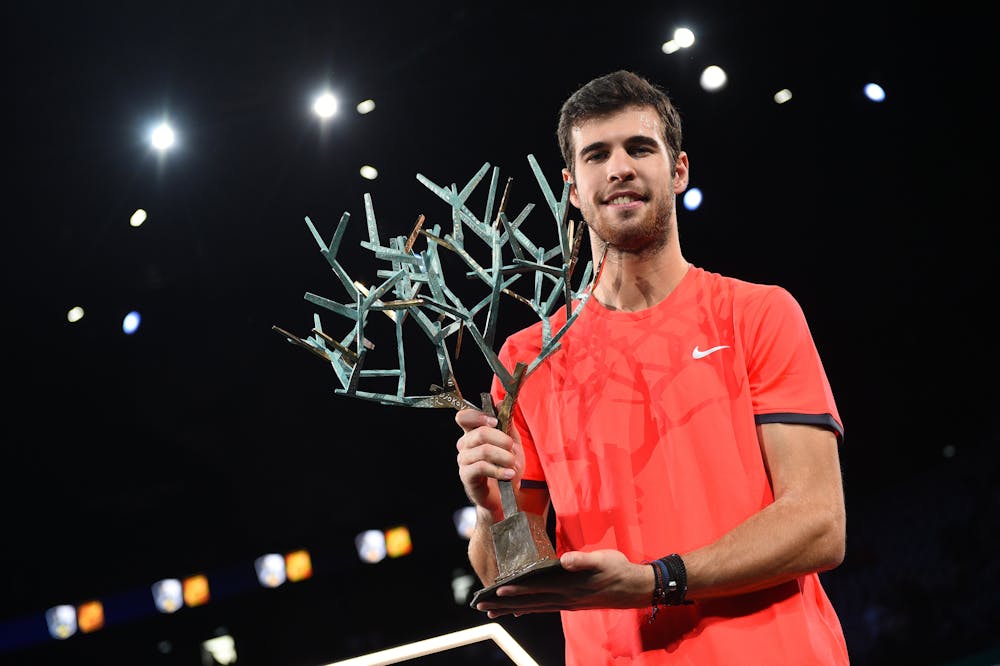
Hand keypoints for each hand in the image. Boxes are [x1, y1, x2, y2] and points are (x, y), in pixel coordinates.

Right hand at [455, 408, 519, 511]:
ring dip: (504, 457)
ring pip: (484, 450)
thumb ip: (507, 424)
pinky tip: (509, 474)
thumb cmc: (507, 468)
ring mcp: (464, 461)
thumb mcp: (513, 444)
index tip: (496, 421)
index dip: (478, 415)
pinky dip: (499, 470)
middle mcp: (465, 445)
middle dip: (502, 439)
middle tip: (512, 448)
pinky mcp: (466, 476)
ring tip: (514, 465)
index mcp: (473, 434)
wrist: (507, 496)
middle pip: (479, 432)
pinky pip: (482, 467)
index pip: (464, 417)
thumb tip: (501, 402)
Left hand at [474, 549, 652, 616]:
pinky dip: (529, 609)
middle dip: (505, 602)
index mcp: (570, 585)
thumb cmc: (618, 569)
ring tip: (492, 610)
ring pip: (535, 607)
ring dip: (512, 608)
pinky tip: (518, 611)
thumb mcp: (604, 560)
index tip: (497, 589)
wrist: (635, 588)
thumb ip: (583, 560)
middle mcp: (565, 598)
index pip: (537, 587)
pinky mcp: (571, 604)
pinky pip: (544, 608)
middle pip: (530, 601)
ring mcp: (568, 603)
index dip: (517, 589)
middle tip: (482, 604)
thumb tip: (565, 560)